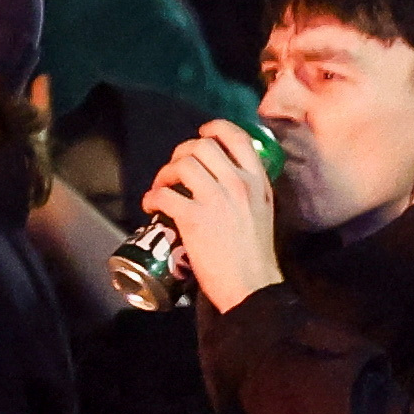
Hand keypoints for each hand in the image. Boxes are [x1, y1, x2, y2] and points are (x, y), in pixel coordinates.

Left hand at [138, 119, 283, 315]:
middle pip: (202, 146)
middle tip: (175, 169)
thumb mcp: (262, 210)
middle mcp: (238, 184)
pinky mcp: (194, 218)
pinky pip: (164, 195)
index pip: (238, 138)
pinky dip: (152, 197)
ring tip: (161, 187)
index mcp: (258, 181)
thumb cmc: (255, 253)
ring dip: (164, 173)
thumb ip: (248, 189)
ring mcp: (216, 200)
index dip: (215, 129)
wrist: (251, 284)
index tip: (203, 133)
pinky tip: (151, 205)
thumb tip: (222, 175)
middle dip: (182, 153)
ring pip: (182, 165)